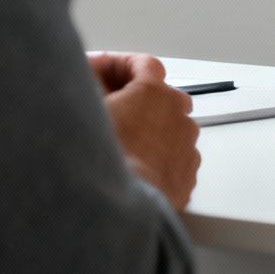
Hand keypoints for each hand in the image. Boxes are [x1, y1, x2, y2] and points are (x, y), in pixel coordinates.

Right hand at [91, 52, 200, 209]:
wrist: (119, 208)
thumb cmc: (104, 160)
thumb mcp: (86, 108)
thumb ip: (90, 81)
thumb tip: (89, 73)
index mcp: (155, 92)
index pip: (144, 64)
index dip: (121, 65)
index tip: (105, 72)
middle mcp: (178, 115)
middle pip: (162, 95)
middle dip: (140, 98)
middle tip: (114, 108)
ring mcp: (186, 145)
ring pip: (172, 127)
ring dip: (152, 129)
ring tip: (125, 143)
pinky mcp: (188, 174)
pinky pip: (176, 157)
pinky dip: (161, 156)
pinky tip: (138, 166)